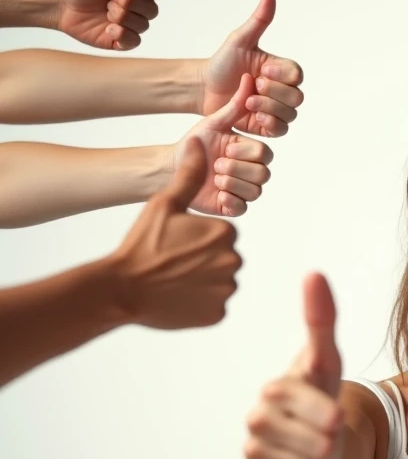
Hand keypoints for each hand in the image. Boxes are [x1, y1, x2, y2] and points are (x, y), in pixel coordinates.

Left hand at [56, 0, 164, 50]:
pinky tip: (107, 28)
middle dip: (127, 2)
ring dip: (120, 16)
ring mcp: (131, 25)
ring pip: (143, 25)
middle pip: (152, 10)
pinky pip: (135, 41)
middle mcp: (139, 7)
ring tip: (105, 10)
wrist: (63, 2)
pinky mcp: (122, 41)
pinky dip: (121, 34)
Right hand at [107, 138, 240, 328]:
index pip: (221, 235)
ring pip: (219, 283)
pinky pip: (213, 305)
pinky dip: (199, 303)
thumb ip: (189, 176)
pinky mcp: (218, 314)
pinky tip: (177, 297)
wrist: (122, 288)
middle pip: (223, 259)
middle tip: (172, 262)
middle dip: (202, 261)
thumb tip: (199, 144)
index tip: (175, 244)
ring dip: (201, 282)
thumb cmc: (142, 243)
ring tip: (172, 279)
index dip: (196, 239)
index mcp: (226, 233)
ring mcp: (226, 290)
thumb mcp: (164, 204)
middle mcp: (234, 260)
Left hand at [171, 74, 273, 216]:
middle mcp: (250, 170)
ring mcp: (243, 190)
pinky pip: (242, 207)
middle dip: (238, 168)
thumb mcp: (213, 123)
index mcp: (250, 151)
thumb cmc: (195, 143)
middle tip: (218, 163)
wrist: (174, 167)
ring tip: (214, 176)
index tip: (227, 146)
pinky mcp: (232, 206)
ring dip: (233, 183)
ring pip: (256, 191)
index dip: (247, 151)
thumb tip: (248, 78)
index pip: (265, 153)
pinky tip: (217, 192)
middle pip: (263, 174)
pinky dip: (231, 200)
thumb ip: (235, 105)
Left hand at [200, 0, 304, 137]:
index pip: (297, 74)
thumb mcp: (239, 40)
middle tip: (253, 85)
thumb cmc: (222, 64)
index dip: (282, 74)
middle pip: (297, 97)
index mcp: (280, 70)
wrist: (204, 89)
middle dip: (274, 92)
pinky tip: (254, 116)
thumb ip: (258, 20)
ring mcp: (276, 109)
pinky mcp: (267, 126)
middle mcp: (282, 90)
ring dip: (270, 108)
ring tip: (248, 102)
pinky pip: (281, 129)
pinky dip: (270, 123)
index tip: (261, 69)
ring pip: (290, 114)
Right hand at [245, 273, 345, 458]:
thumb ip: (322, 320)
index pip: (286, 396)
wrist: (328, 441)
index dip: (314, 409)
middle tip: (333, 442)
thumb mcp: (329, 360)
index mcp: (276, 388)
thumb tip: (313, 273)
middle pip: (279, 432)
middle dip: (312, 440)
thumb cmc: (324, 394)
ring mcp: (255, 448)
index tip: (338, 418)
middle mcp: (258, 418)